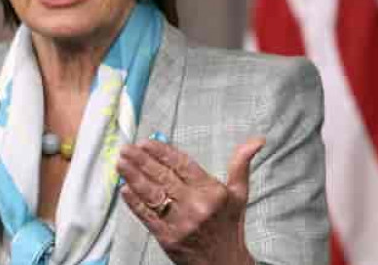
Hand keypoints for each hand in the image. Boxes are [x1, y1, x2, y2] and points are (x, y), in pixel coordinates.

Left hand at [116, 137, 264, 264]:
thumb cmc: (229, 227)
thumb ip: (241, 164)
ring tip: (121, 163)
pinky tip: (125, 189)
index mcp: (212, 192)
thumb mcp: (239, 194)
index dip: (162, 151)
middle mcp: (197, 206)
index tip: (146, 142)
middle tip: (127, 148)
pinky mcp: (168, 238)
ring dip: (133, 177)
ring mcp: (181, 223)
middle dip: (141, 160)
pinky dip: (134, 202)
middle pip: (164, 177)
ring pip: (153, 194)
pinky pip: (147, 216)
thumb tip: (257, 140)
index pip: (182, 165)